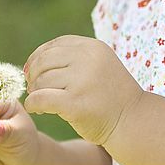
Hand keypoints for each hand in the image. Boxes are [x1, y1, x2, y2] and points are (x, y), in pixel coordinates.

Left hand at [24, 35, 143, 146]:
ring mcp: (82, 80)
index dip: (38, 56)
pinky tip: (36, 109)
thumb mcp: (99, 65)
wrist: (132, 119)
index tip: (32, 70)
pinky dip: (33, 104)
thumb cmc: (111, 95)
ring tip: (41, 101)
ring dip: (35, 91)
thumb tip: (32, 63)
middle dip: (33, 74)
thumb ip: (73, 58)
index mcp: (93, 47)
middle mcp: (88, 59)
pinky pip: (40, 98)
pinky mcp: (74, 102)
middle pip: (44, 61)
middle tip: (34, 88)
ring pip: (41, 81)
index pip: (55, 45)